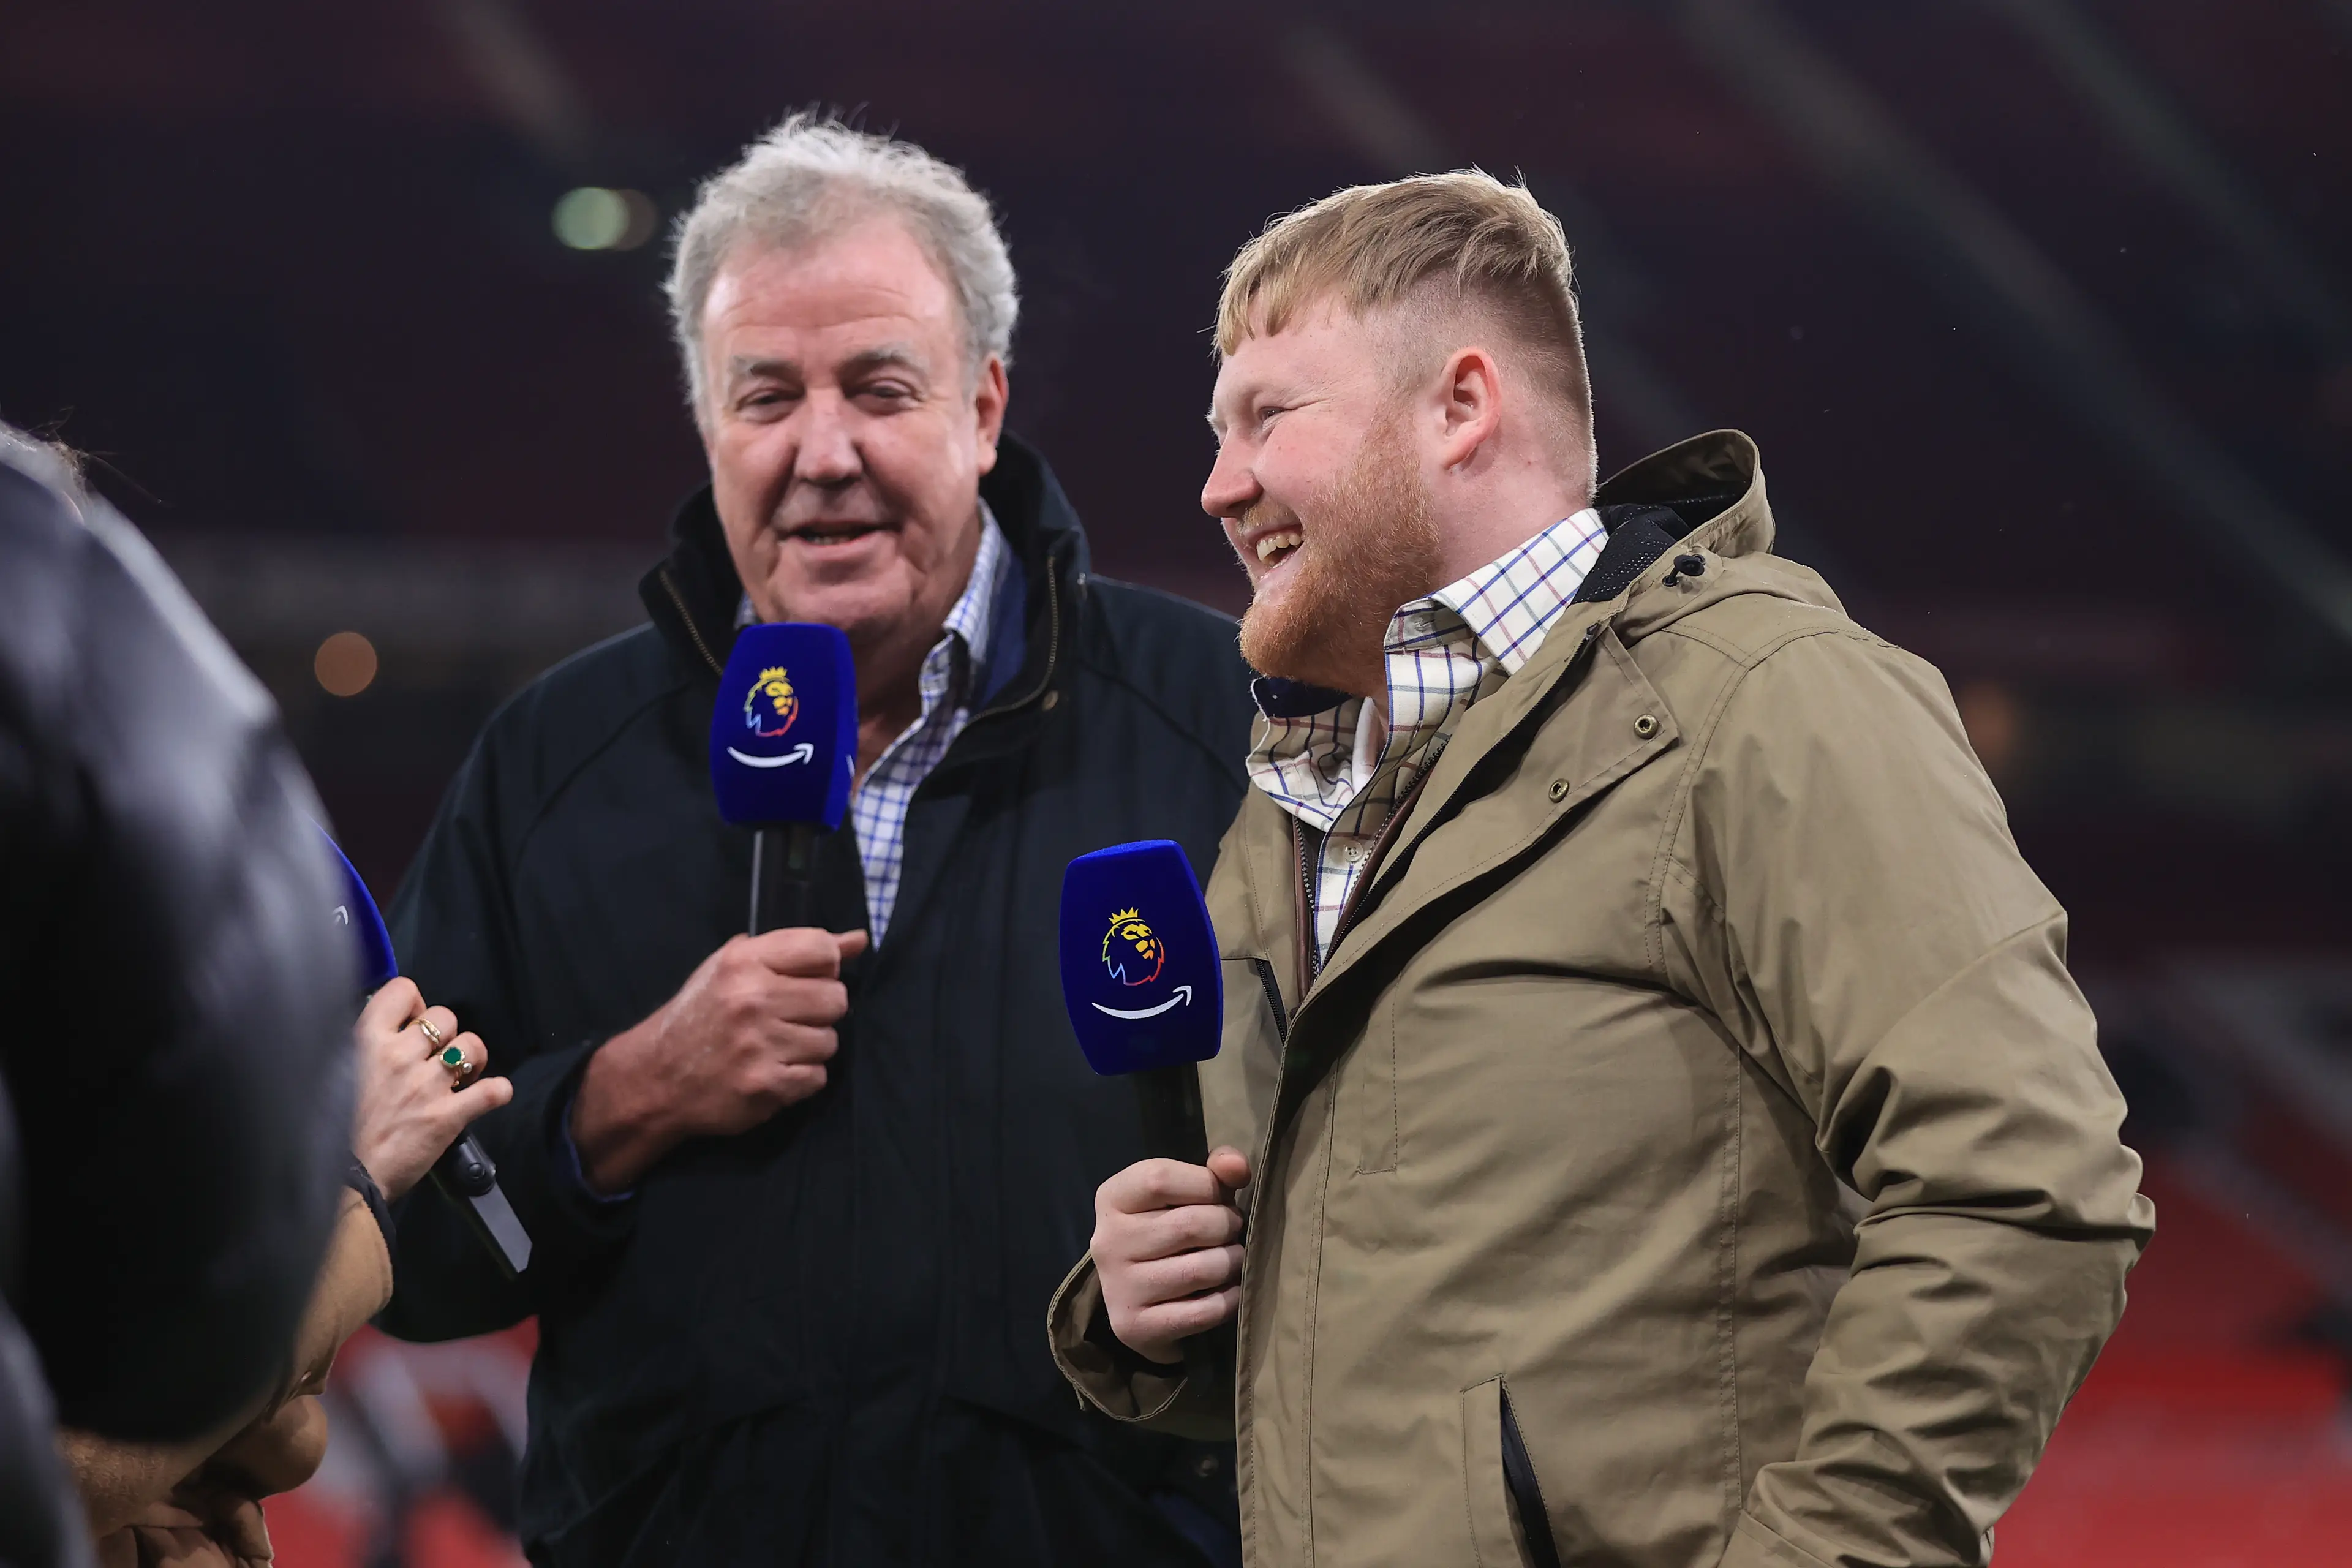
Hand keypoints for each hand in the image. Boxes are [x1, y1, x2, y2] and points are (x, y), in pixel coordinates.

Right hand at [352, 978, 513, 1201]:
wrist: (339, 1180)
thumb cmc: (328, 1129)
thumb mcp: (331, 1073)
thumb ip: (357, 1048)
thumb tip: (382, 1030)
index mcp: (366, 1041)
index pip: (403, 990)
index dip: (413, 1004)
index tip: (409, 1023)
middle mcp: (400, 1056)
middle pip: (444, 1016)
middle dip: (444, 1033)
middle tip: (433, 1056)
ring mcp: (428, 1085)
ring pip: (472, 1046)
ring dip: (471, 1058)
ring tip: (460, 1075)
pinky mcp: (448, 1116)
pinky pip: (492, 1091)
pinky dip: (497, 1091)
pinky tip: (490, 1095)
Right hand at [570, 927, 868, 1192]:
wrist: (656, 1078)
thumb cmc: (701, 1015)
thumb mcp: (734, 967)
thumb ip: (796, 950)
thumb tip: (859, 940)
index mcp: (743, 961)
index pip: (822, 948)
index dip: (824, 965)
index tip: (805, 979)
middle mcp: (753, 999)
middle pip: (836, 998)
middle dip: (819, 1011)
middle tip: (789, 1019)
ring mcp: (760, 1045)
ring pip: (830, 1041)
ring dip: (810, 1047)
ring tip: (777, 1047)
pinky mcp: (766, 1086)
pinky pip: (818, 1077)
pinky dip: (801, 1078)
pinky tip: (773, 1071)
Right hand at [1092, 1145, 1250, 1365]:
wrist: (1142, 1302)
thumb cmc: (1168, 1233)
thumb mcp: (1183, 1194)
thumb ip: (1213, 1172)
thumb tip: (1236, 1166)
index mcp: (1112, 1198)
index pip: (1160, 1178)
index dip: (1206, 1185)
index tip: (1220, 1196)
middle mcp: (1107, 1242)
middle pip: (1189, 1225)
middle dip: (1227, 1226)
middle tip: (1231, 1232)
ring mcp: (1118, 1288)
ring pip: (1201, 1270)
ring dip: (1232, 1263)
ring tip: (1230, 1259)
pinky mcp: (1135, 1327)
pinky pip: (1204, 1311)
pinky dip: (1229, 1299)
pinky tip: (1228, 1291)